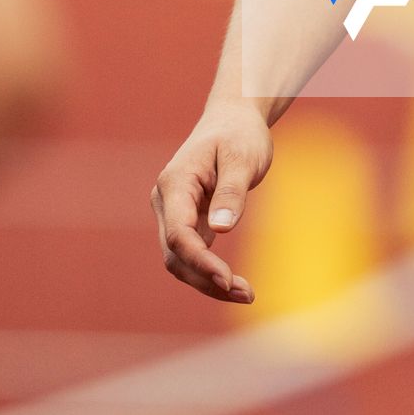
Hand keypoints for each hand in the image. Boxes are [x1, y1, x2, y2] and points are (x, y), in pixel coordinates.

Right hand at [150, 103, 273, 302]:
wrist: (233, 119)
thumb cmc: (239, 134)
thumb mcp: (242, 157)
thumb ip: (231, 191)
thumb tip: (220, 230)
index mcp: (175, 183)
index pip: (178, 234)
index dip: (200, 261)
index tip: (228, 280)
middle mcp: (166, 201)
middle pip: (176, 255)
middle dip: (206, 280)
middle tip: (246, 295)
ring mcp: (173, 213)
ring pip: (181, 260)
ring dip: (208, 282)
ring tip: (247, 294)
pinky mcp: (186, 221)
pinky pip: (192, 254)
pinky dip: (210, 272)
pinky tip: (235, 285)